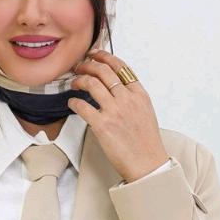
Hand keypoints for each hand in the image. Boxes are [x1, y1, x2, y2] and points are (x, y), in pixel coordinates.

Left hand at [67, 49, 168, 181]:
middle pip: (103, 71)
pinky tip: (72, 103)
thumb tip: (117, 87)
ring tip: (74, 83)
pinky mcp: (102, 126)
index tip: (93, 55)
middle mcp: (127, 99)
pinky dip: (74, 102)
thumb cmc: (146, 142)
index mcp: (139, 94)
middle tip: (79, 67)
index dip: (103, 57)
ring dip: (79, 80)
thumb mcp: (145, 112)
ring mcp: (114, 112)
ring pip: (91, 84)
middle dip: (87, 65)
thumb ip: (132, 97)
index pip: (120, 66)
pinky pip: (82, 106)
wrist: (148, 164)